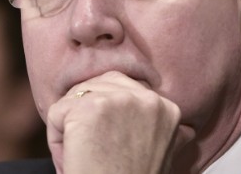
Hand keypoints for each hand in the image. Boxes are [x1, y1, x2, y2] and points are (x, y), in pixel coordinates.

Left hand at [46, 71, 181, 173]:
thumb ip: (166, 131)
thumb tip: (183, 128)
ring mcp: (119, 100)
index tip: (108, 141)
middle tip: (93, 148)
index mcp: (167, 108)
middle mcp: (147, 99)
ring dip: (71, 126)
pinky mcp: (90, 107)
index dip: (106, 112)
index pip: (123, 87)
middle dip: (85, 112)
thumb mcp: (163, 155)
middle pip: (98, 84)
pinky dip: (56, 138)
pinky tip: (73, 157)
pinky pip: (57, 112)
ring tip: (85, 154)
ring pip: (75, 97)